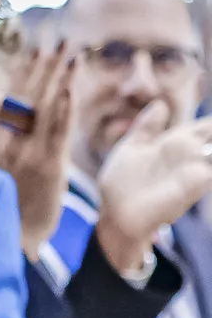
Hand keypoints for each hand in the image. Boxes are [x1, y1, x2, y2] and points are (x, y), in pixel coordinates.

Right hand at [0, 43, 75, 256]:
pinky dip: (62, 108)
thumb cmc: (6, 206)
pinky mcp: (46, 166)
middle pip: (26, 95)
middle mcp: (6, 142)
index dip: (24, 71)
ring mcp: (25, 152)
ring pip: (42, 107)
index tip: (34, 47)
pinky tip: (68, 87)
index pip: (11, 97)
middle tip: (54, 38)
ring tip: (68, 51)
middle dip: (42, 66)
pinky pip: (55, 131)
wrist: (12, 241)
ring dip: (56, 78)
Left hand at [95, 104, 211, 275]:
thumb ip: (147, 127)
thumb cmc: (120, 183)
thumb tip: (161, 104)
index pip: (204, 126)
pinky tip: (208, 166)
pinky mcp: (197, 183)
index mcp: (174, 142)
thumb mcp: (131, 148)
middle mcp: (189, 154)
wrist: (115, 213)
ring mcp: (195, 168)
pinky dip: (211, 166)